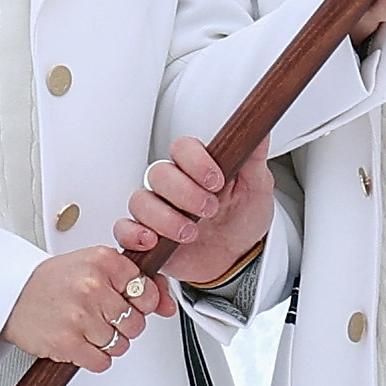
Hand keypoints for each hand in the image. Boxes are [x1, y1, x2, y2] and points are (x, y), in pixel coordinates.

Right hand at [2, 240, 165, 373]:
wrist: (10, 295)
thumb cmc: (52, 282)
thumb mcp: (93, 267)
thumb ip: (136, 281)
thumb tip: (168, 305)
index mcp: (102, 260)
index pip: (146, 290)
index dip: (139, 302)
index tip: (125, 302)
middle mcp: (93, 286)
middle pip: (136, 322)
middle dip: (123, 325)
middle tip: (101, 318)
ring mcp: (80, 315)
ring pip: (120, 344)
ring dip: (107, 342)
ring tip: (87, 329)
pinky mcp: (67, 342)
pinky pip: (102, 361)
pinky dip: (94, 358)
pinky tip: (81, 343)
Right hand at [115, 132, 272, 287]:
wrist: (237, 257)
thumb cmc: (242, 219)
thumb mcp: (256, 187)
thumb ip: (254, 158)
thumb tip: (261, 127)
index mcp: (195, 167)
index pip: (182, 148)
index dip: (196, 162)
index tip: (217, 180)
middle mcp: (172, 186)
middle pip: (158, 173)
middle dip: (184, 192)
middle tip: (209, 209)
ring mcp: (157, 210)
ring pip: (141, 201)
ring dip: (165, 218)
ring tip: (191, 233)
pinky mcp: (146, 235)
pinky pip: (124, 229)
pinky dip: (134, 234)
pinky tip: (153, 241)